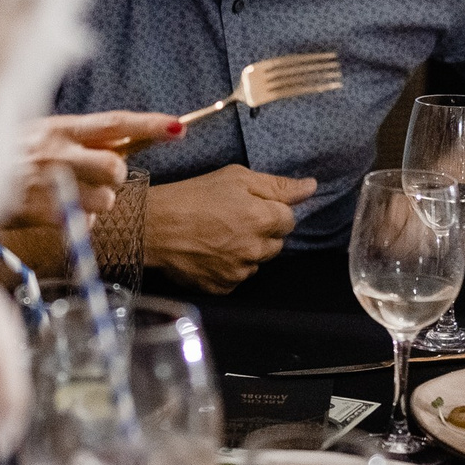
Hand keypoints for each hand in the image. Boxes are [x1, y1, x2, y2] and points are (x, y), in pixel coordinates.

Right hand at [4, 111, 183, 226]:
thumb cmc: (3, 160)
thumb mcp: (40, 137)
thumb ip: (80, 141)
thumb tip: (125, 144)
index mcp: (58, 127)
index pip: (114, 123)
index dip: (149, 124)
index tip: (179, 127)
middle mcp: (56, 151)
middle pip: (116, 166)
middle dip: (114, 178)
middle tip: (94, 179)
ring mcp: (47, 182)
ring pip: (105, 200)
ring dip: (95, 204)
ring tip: (67, 198)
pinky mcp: (40, 211)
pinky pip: (82, 222)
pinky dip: (76, 221)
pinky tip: (54, 212)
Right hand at [145, 165, 318, 293]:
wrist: (152, 225)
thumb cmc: (192, 195)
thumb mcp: (235, 177)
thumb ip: (277, 184)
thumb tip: (311, 187)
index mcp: (263, 218)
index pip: (288, 219)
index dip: (270, 210)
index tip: (249, 205)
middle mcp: (255, 249)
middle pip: (276, 243)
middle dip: (261, 232)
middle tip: (232, 219)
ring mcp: (239, 271)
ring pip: (257, 262)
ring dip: (246, 252)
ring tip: (217, 236)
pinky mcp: (222, 287)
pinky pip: (237, 278)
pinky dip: (228, 268)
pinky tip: (210, 253)